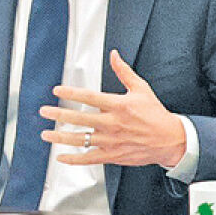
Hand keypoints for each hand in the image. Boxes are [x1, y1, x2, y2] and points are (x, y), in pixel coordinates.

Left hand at [41, 50, 185, 167]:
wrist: (171, 140)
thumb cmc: (156, 115)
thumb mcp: (141, 89)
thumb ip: (124, 72)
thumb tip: (114, 55)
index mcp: (118, 106)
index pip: (89, 97)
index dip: (71, 93)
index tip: (57, 90)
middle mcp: (113, 124)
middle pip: (80, 118)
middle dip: (59, 114)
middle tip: (44, 111)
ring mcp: (111, 141)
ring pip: (81, 139)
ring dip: (60, 137)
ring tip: (46, 134)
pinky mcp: (113, 155)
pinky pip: (89, 158)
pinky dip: (74, 159)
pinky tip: (61, 157)